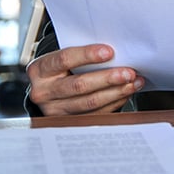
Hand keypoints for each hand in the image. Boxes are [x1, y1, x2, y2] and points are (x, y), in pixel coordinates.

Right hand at [26, 44, 143, 116]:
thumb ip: (81, 54)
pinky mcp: (67, 122)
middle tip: (129, 72)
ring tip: (133, 82)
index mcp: (40, 70)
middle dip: (108, 78)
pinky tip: (125, 93)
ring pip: (89, 102)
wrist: (47, 88)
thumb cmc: (61, 68)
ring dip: (116, 92)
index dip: (87, 55)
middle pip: (79, 85)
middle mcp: (43, 92)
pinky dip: (114, 102)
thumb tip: (116, 52)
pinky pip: (95, 114)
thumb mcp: (62, 58)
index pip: (64, 60)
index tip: (110, 52)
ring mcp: (54, 110)